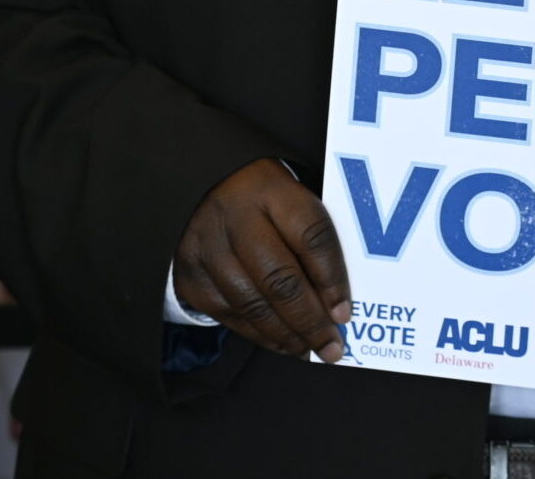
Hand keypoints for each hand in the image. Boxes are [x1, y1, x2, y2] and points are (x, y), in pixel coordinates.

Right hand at [172, 159, 350, 362]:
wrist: (197, 184)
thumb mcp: (290, 193)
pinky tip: (281, 342)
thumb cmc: (261, 194)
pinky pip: (227, 314)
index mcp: (271, 189)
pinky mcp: (189, 274)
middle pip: (279, 279)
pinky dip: (258, 334)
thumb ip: (312, 234)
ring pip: (251, 303)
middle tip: (332, 347)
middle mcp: (236, 218)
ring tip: (310, 349)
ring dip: (286, 334)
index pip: (311, 235)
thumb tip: (340, 296)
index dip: (332, 278)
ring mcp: (207, 248)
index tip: (346, 313)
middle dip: (310, 320)